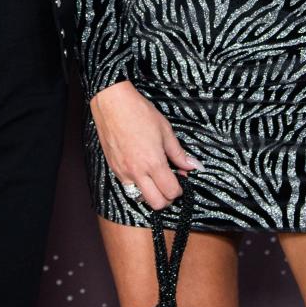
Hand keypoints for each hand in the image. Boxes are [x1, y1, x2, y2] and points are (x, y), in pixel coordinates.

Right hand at [90, 80, 200, 210]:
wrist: (113, 103)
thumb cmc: (139, 112)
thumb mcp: (165, 131)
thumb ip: (179, 153)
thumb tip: (192, 166)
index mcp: (153, 163)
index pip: (171, 192)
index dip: (180, 189)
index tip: (181, 179)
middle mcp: (137, 172)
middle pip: (157, 203)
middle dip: (167, 198)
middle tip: (170, 184)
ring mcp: (123, 172)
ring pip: (140, 198)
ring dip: (151, 193)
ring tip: (155, 177)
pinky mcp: (114, 168)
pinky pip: (128, 186)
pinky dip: (137, 184)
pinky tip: (141, 169)